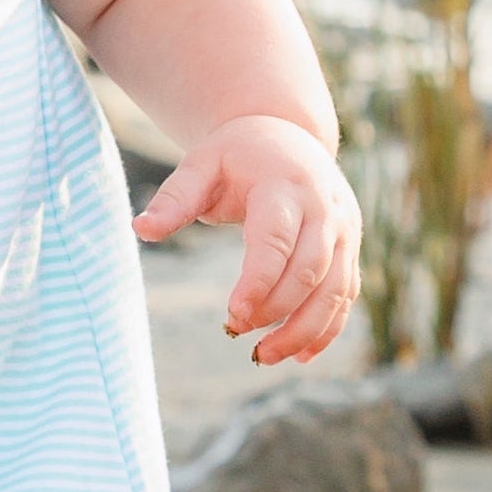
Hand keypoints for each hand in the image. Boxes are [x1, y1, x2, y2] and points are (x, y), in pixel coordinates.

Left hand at [134, 115, 362, 364]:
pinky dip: (326, 330)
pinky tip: (299, 356)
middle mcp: (325, 209)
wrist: (289, 135)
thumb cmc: (237, 156)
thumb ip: (174, 199)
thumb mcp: (201, 166)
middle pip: (310, 270)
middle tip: (235, 332)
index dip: (259, 281)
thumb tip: (141, 230)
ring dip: (303, 330)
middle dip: (276, 310)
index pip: (276, 239)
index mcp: (285, 186)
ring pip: (334, 290)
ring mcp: (344, 232)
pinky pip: (345, 296)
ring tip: (262, 356)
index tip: (233, 315)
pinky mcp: (350, 251)